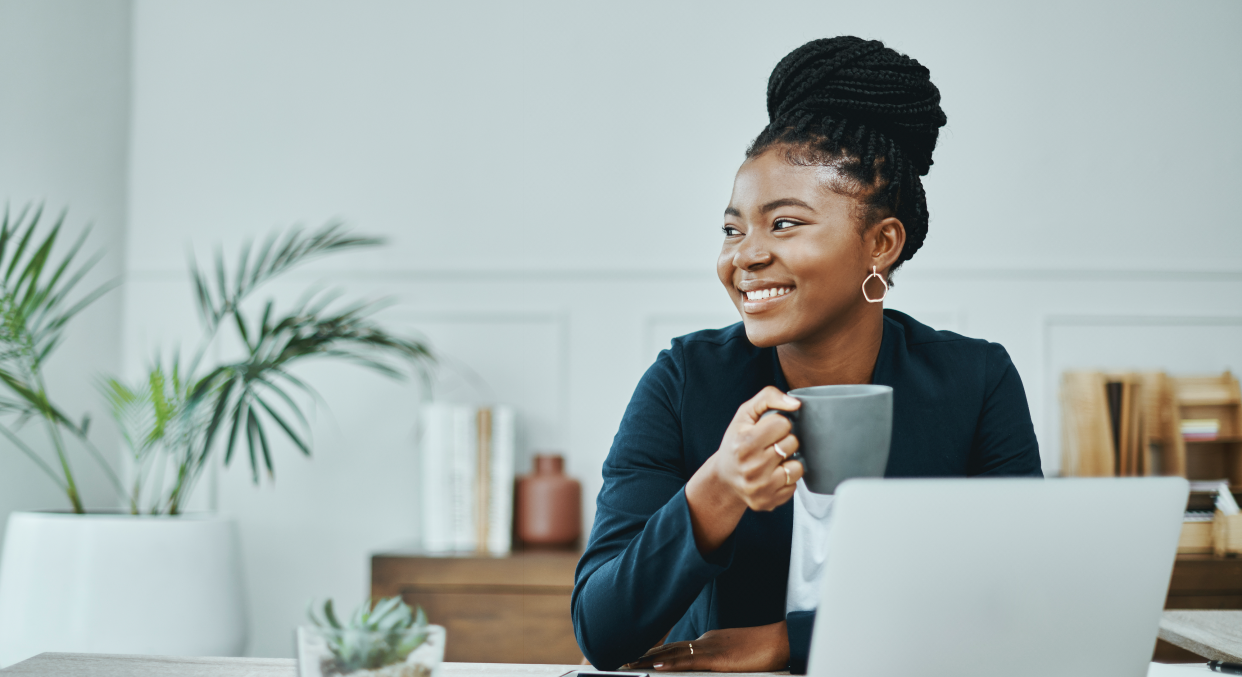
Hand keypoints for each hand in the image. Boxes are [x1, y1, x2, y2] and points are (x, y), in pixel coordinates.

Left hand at [623, 621, 789, 671]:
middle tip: (622, 661)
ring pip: (673, 654)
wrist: (780, 641)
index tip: (636, 655)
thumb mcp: (734, 655)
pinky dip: (671, 663)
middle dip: (644, 656)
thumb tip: (705, 666)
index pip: (675, 647)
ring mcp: (709, 649)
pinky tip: (657, 666)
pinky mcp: (717, 658)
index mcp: (707, 643)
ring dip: (649, 660)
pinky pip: (690, 661)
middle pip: (668, 648)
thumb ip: (716, 660)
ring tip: (628, 665)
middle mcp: (704, 643)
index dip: (654, 651)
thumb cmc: (762, 650)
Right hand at [685, 386, 803, 553]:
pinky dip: (786, 479)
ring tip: (773, 461)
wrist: (723, 478)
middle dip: (784, 441)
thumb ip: (768, 397)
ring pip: (797, 467)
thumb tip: (796, 404)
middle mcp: (752, 467)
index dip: (777, 424)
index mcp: (745, 443)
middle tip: (769, 446)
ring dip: (788, 462)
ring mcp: (761, 487)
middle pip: (792, 443)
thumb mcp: (744, 414)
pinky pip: (794, 485)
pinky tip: (772, 476)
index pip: (783, 423)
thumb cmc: (736, 443)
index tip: (766, 430)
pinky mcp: (768, 501)